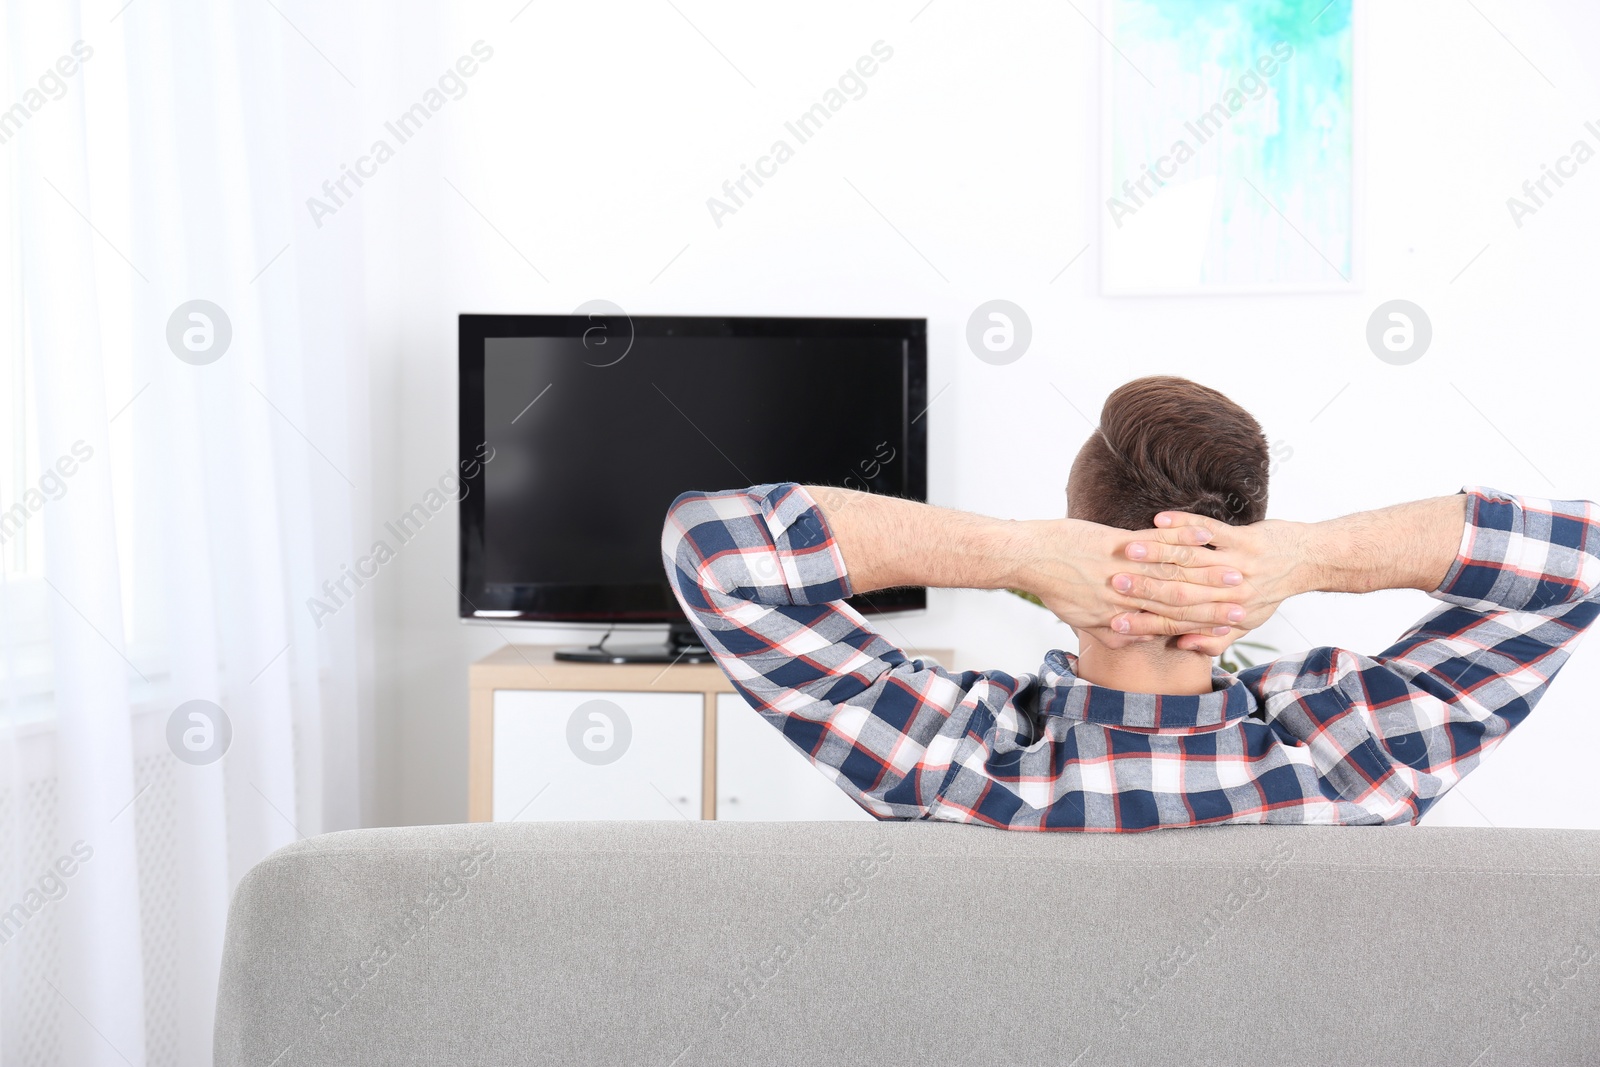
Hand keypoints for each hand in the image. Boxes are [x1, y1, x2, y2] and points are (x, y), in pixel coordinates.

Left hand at [1019, 517, 1249, 646]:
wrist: (1028, 558)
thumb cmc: (1054, 587)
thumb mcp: (1083, 620)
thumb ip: (1112, 632)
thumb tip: (1135, 639)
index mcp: (1119, 618)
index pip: (1169, 626)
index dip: (1202, 627)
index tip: (1230, 625)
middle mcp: (1124, 599)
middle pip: (1178, 603)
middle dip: (1215, 603)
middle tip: (1247, 601)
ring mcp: (1121, 571)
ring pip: (1171, 574)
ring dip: (1207, 572)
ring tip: (1237, 570)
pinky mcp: (1114, 544)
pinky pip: (1153, 543)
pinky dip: (1179, 539)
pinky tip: (1201, 536)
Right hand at [1111, 512, 1312, 654]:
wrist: (1308, 560)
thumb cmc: (1271, 591)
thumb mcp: (1245, 621)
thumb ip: (1214, 639)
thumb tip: (1180, 645)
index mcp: (1227, 616)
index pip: (1179, 623)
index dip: (1145, 625)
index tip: (1114, 623)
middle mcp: (1233, 594)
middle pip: (1179, 592)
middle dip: (1143, 588)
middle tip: (1113, 584)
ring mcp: (1240, 565)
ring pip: (1190, 561)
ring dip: (1157, 554)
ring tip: (1128, 552)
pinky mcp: (1245, 539)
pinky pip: (1208, 531)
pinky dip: (1183, 525)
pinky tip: (1159, 520)